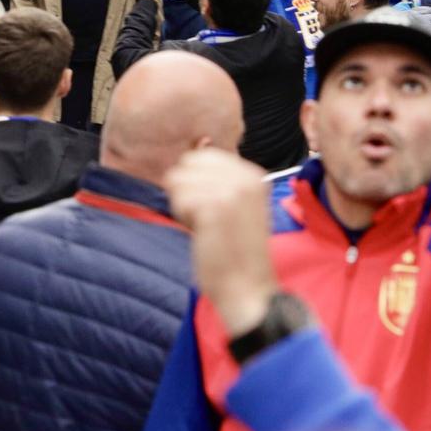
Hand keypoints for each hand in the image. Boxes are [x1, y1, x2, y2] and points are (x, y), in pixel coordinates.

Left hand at [166, 148, 277, 335]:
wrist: (248, 288)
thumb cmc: (235, 251)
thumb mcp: (235, 203)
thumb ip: (218, 176)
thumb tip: (198, 143)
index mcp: (252, 174)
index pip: (202, 156)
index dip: (195, 183)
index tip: (214, 209)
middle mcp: (245, 177)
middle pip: (186, 165)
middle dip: (187, 192)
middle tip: (209, 220)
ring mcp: (230, 191)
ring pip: (178, 181)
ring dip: (184, 207)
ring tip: (209, 228)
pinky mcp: (214, 207)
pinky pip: (177, 199)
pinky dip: (183, 218)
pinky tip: (204, 234)